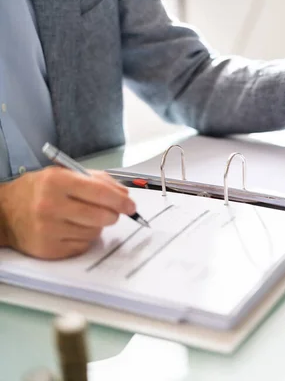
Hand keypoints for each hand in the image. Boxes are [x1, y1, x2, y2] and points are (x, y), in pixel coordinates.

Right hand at [0, 167, 134, 259]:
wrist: (5, 213)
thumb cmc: (40, 190)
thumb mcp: (64, 174)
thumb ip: (98, 180)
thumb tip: (124, 194)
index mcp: (56, 182)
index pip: (100, 193)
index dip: (120, 200)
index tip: (131, 205)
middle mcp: (50, 206)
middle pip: (102, 216)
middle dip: (112, 214)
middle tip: (111, 212)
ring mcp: (49, 230)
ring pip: (95, 232)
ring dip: (96, 225)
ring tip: (81, 217)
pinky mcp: (50, 249)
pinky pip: (83, 245)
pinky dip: (84, 238)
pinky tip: (71, 229)